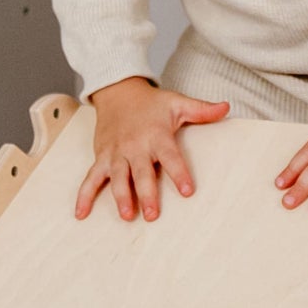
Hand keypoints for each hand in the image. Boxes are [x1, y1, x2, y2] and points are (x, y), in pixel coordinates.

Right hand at [76, 76, 229, 221]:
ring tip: (127, 215)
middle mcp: (136, 146)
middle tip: (152, 215)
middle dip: (146, 193)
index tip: (187, 191)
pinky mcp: (102, 157)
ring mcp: (117, 153)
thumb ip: (202, 110)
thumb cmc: (151, 102)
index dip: (179, 173)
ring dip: (121, 197)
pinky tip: (81, 214)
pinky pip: (91, 178)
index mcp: (157, 135)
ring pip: (118, 178)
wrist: (118, 92)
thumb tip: (227, 107)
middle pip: (142, 172)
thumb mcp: (177, 103)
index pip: (171, 156)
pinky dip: (84, 196)